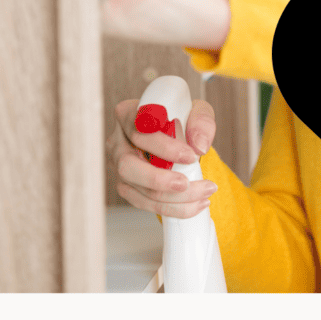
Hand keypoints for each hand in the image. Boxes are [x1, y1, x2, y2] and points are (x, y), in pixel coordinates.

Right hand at [107, 96, 218, 218]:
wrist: (180, 136)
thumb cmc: (182, 119)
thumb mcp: (196, 111)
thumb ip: (201, 122)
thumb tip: (199, 146)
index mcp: (128, 114)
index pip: (138, 131)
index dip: (163, 146)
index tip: (190, 155)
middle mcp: (117, 141)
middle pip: (127, 166)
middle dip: (158, 179)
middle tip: (186, 183)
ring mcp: (119, 167)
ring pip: (137, 190)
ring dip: (172, 199)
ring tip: (203, 195)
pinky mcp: (128, 186)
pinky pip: (145, 203)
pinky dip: (172, 208)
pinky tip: (195, 204)